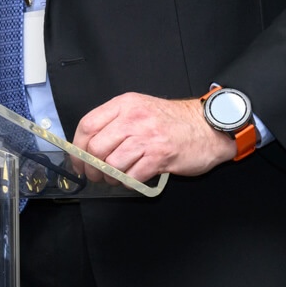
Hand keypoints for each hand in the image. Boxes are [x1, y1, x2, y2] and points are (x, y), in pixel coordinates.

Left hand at [71, 92, 235, 182]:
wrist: (208, 127)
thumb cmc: (172, 121)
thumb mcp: (139, 109)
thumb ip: (114, 122)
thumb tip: (88, 146)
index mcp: (124, 104)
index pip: (87, 125)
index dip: (78, 147)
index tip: (78, 161)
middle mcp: (133, 118)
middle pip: (96, 148)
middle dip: (92, 168)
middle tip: (96, 175)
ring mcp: (147, 137)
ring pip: (112, 164)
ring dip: (110, 177)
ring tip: (116, 177)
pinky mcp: (160, 156)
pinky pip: (132, 176)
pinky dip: (128, 182)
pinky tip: (133, 178)